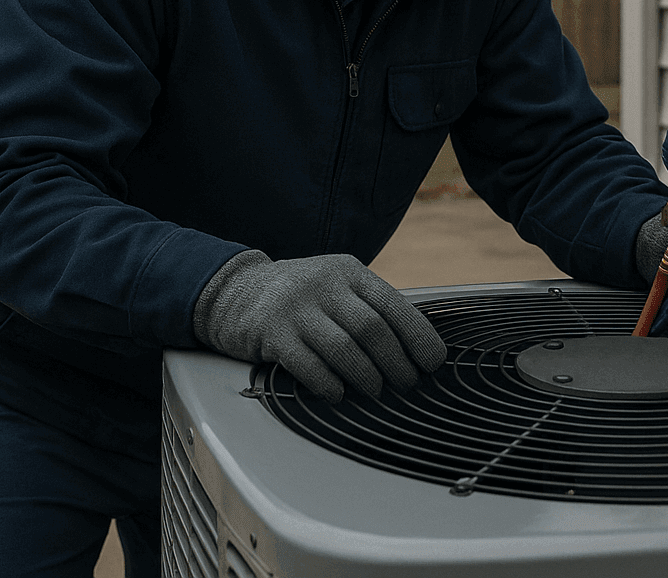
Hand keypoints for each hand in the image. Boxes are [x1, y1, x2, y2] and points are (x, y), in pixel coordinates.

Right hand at [193, 250, 446, 401]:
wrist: (235, 291)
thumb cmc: (300, 298)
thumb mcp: (336, 287)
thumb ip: (368, 308)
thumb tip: (414, 350)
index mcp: (349, 272)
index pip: (393, 304)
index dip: (418, 336)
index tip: (433, 363)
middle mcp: (324, 284)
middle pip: (371, 328)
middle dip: (396, 362)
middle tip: (406, 384)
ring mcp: (296, 307)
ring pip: (343, 347)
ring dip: (366, 376)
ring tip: (375, 392)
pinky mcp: (270, 332)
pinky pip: (307, 364)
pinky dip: (328, 383)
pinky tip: (337, 394)